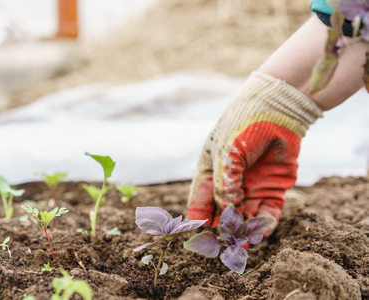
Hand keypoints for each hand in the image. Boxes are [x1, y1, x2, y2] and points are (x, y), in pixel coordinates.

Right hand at [187, 72, 322, 231]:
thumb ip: (225, 184)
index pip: (200, 203)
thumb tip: (228, 213)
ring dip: (245, 230)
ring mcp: (251, 187)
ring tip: (246, 243)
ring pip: (245, 217)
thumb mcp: (227, 154)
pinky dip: (266, 223)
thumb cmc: (243, 125)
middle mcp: (229, 184)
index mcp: (209, 173)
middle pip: (222, 215)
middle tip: (227, 246)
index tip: (201, 237)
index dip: (199, 221)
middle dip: (224, 230)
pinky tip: (264, 229)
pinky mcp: (273, 188)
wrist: (278, 108)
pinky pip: (268, 211)